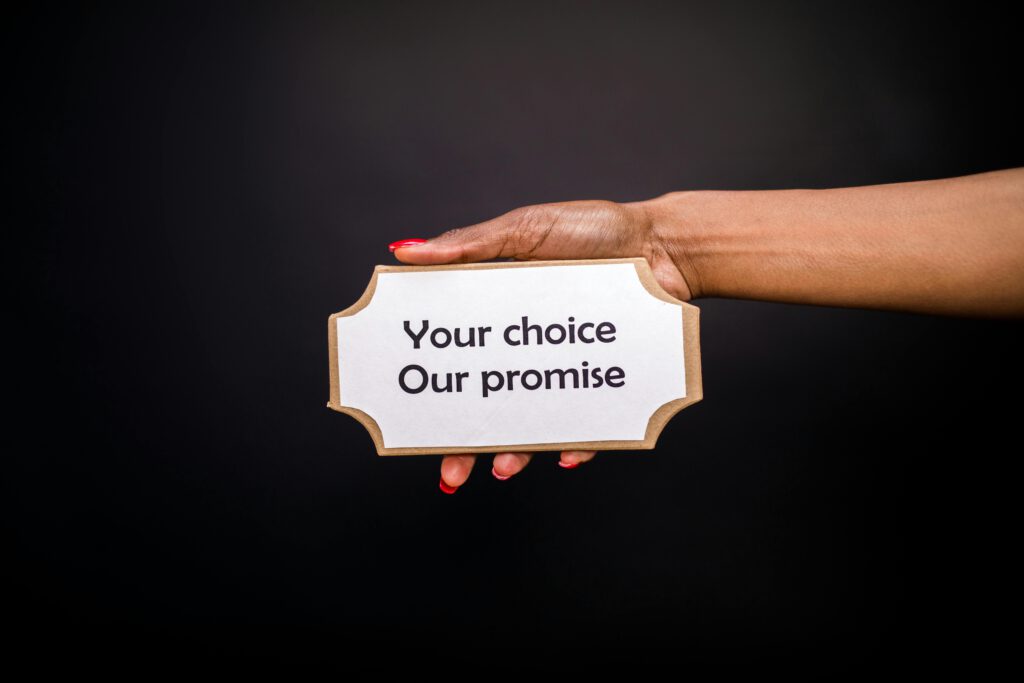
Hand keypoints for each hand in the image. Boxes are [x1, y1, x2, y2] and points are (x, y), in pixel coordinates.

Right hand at [390, 199, 696, 492]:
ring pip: (535, 421)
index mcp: (499, 314)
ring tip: (506, 467)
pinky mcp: (604, 382)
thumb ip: (468, 245)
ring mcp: (566, 369)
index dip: (435, 387)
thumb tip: (405, 253)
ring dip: (517, 452)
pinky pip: (590, 423)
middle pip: (491, 404)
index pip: (460, 357)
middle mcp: (529, 349)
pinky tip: (567, 455)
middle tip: (452, 470)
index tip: (410, 414)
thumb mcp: (523, 229)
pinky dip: (578, 441)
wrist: (665, 244)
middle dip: (468, 443)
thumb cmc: (596, 229)